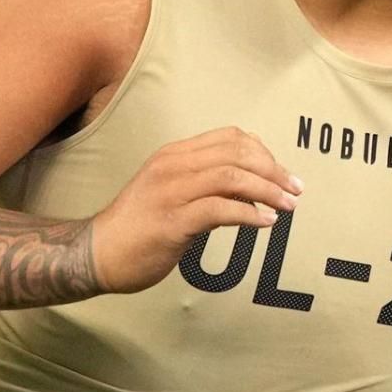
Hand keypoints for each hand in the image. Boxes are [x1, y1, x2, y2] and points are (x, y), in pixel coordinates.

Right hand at [90, 127, 302, 294]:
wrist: (96, 253)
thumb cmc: (137, 227)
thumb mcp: (170, 193)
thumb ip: (205, 185)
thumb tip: (249, 192)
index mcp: (173, 155)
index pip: (230, 138)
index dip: (264, 153)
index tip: (282, 175)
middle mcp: (172, 166)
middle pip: (237, 153)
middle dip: (274, 171)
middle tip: (295, 191)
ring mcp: (171, 192)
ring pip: (232, 177)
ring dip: (268, 191)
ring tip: (288, 207)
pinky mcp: (172, 222)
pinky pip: (220, 209)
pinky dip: (249, 214)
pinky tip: (265, 224)